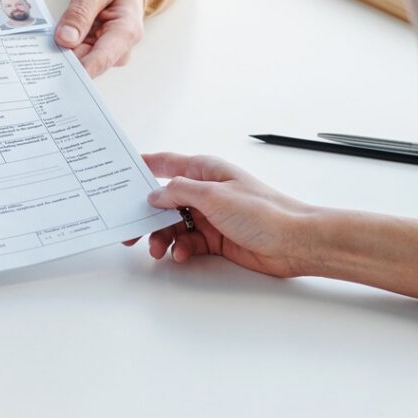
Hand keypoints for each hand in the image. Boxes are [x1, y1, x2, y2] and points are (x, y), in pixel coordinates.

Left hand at [56, 0, 144, 76]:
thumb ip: (80, 11)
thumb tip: (65, 39)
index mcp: (126, 32)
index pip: (101, 60)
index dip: (77, 70)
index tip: (53, 72)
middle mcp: (119, 49)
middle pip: (86, 64)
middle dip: (63, 58)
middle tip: (40, 49)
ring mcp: (106, 53)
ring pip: (76, 62)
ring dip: (60, 52)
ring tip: (48, 36)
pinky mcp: (94, 52)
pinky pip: (73, 55)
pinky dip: (62, 47)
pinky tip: (54, 38)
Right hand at [141, 153, 320, 277]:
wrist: (294, 242)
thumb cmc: (264, 212)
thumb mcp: (214, 195)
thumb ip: (179, 192)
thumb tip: (155, 194)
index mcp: (206, 171)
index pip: (168, 163)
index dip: (145, 165)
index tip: (123, 169)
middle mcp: (206, 192)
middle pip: (165, 200)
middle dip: (146, 215)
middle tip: (129, 230)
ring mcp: (211, 216)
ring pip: (173, 225)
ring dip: (162, 237)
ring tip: (157, 249)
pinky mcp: (216, 238)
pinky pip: (187, 242)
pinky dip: (180, 249)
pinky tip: (181, 254)